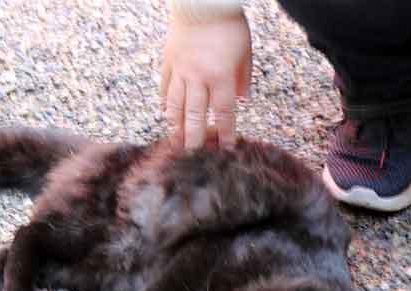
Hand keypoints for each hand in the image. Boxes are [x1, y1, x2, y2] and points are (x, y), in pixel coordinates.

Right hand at [161, 14, 251, 148]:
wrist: (202, 1)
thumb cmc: (228, 25)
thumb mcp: (245, 52)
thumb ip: (243, 79)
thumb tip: (242, 100)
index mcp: (220, 75)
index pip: (223, 112)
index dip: (225, 133)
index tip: (225, 149)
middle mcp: (198, 77)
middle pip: (195, 115)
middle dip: (195, 138)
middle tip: (194, 156)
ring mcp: (180, 70)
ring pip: (176, 104)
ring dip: (176, 126)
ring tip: (176, 142)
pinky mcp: (169, 62)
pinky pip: (165, 87)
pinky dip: (165, 103)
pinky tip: (165, 115)